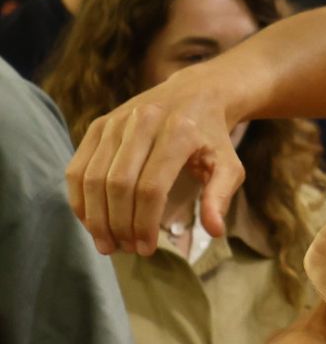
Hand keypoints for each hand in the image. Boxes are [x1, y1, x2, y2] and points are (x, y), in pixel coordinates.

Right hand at [64, 63, 245, 255]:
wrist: (196, 93)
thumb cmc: (213, 138)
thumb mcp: (229, 165)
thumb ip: (220, 197)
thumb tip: (215, 231)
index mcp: (179, 132)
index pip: (151, 188)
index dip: (144, 223)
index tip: (146, 249)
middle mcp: (143, 122)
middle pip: (117, 185)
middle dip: (118, 224)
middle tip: (124, 250)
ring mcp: (116, 121)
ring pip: (93, 177)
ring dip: (94, 217)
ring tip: (107, 243)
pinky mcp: (98, 125)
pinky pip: (78, 167)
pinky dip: (80, 199)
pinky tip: (91, 221)